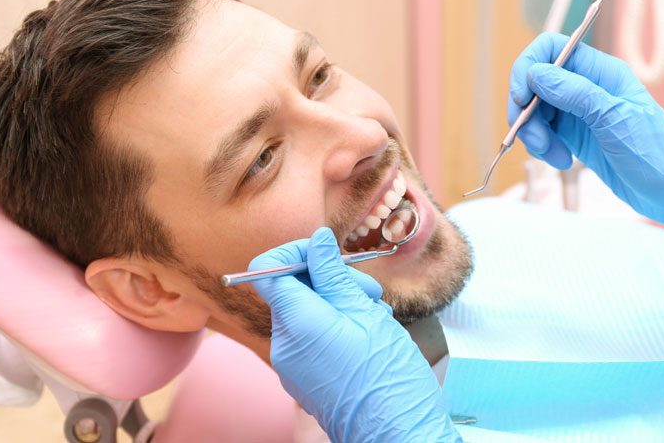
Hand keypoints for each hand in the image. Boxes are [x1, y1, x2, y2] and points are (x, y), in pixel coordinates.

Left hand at [249, 227, 460, 442]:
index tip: (326, 253)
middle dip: (330, 280)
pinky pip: (312, 337)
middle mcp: (285, 344)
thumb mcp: (366, 313)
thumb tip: (317, 240)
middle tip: (370, 291)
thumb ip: (334, 274)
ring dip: (340, 303)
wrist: (397, 434)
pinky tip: (368, 335)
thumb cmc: (388, 376)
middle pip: (293, 290)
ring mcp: (292, 365)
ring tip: (376, 317)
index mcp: (297, 323)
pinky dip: (336, 326)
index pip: (267, 270)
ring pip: (307, 312)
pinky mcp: (304, 378)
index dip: (293, 253)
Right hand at [509, 32, 663, 261]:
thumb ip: (574, 93)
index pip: (550, 49)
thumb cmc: (657, 152)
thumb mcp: (614, 119)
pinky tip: (561, 161)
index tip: (521, 99)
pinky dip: (542, 147)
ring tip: (554, 157)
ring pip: (535, 110)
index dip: (527, 68)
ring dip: (533, 134)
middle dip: (526, 112)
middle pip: (535, 83)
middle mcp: (585, 87)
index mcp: (600, 72)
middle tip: (534, 141)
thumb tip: (535, 73)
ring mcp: (577, 112)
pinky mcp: (573, 136)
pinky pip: (542, 132)